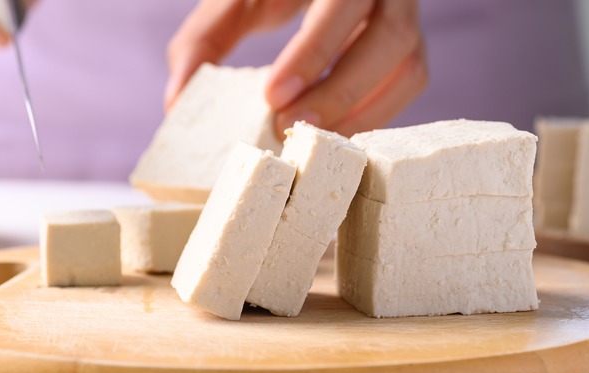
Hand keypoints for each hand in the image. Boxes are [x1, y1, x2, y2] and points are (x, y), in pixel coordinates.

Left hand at [166, 0, 427, 137]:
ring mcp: (405, 14)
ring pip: (410, 67)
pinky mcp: (409, 44)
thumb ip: (204, 39)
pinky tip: (334, 133)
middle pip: (391, 37)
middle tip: (290, 127)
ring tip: (310, 142)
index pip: (342, 2)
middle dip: (341, 90)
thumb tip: (178, 102)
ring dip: (362, 112)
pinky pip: (409, 85)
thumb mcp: (236, 0)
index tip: (273, 94)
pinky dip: (374, 115)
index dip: (315, 51)